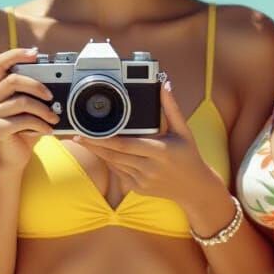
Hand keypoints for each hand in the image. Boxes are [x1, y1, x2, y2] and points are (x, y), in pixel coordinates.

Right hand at [0, 47, 59, 169]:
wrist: (13, 158)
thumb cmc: (23, 129)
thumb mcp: (29, 107)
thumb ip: (34, 92)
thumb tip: (59, 80)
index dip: (16, 54)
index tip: (35, 54)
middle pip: (13, 80)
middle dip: (37, 85)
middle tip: (52, 96)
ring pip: (22, 102)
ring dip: (43, 110)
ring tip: (54, 118)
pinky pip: (23, 120)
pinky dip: (41, 125)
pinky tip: (48, 130)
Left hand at [75, 79, 215, 203]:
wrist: (195, 188)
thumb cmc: (189, 155)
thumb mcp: (183, 130)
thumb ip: (171, 107)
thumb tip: (165, 85)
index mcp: (160, 151)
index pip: (125, 145)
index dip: (104, 139)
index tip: (88, 132)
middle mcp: (149, 168)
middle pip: (114, 156)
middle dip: (94, 145)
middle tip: (77, 136)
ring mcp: (143, 181)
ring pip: (114, 165)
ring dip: (99, 154)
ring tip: (84, 141)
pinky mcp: (139, 189)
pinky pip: (119, 174)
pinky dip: (110, 163)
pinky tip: (103, 153)